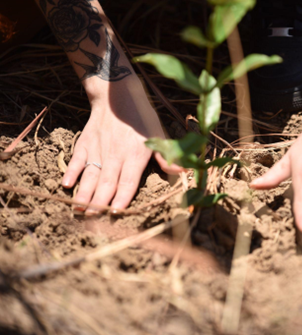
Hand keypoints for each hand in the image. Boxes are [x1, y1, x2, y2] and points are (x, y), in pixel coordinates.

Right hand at [61, 88, 181, 214]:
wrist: (117, 95)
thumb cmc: (142, 118)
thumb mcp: (158, 135)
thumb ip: (167, 156)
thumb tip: (183, 172)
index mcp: (135, 155)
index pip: (128, 181)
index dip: (122, 197)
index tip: (116, 212)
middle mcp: (115, 155)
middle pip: (107, 183)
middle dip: (100, 203)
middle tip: (93, 220)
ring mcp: (98, 149)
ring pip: (90, 175)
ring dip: (84, 193)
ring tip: (79, 210)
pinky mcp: (85, 143)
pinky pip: (77, 160)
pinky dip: (71, 171)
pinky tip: (66, 185)